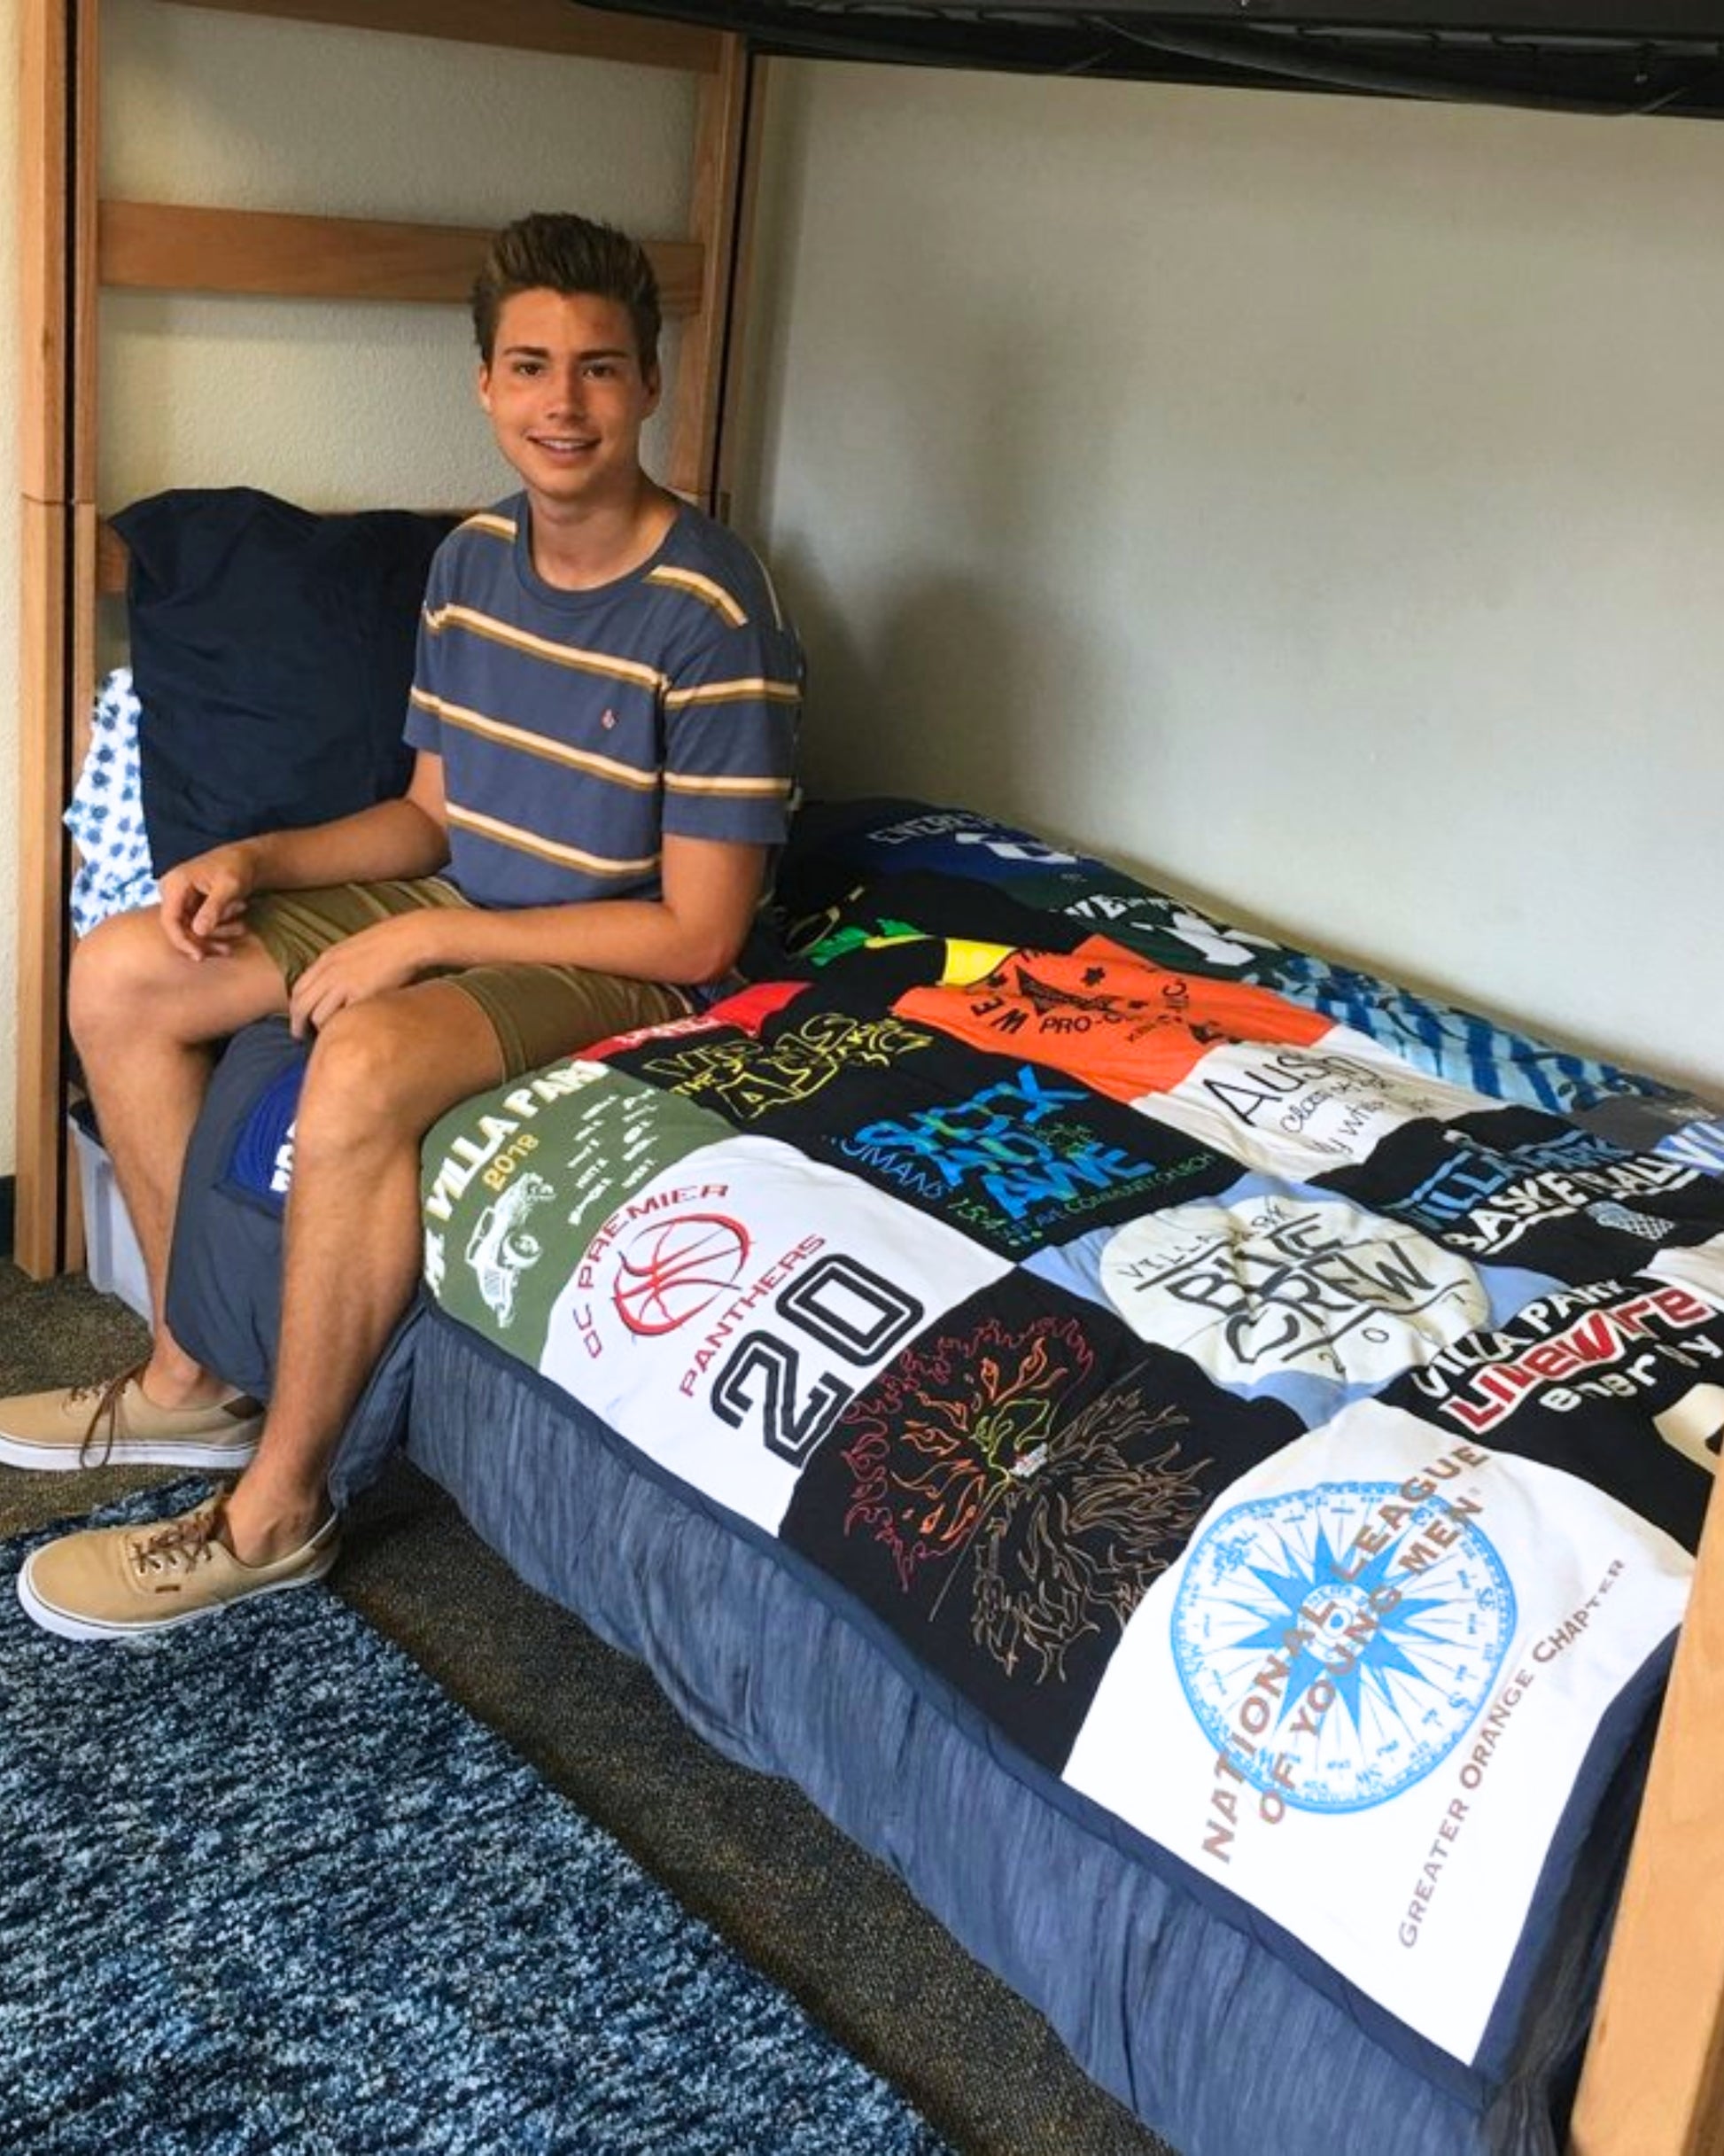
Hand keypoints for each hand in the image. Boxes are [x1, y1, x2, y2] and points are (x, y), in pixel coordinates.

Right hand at [157, 843, 259, 960]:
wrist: (244, 859)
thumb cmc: (238, 868)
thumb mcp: (230, 887)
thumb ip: (214, 907)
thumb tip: (198, 931)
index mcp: (175, 883)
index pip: (169, 920)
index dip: (182, 941)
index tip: (200, 956)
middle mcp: (170, 890)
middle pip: (178, 927)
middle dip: (203, 940)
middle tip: (229, 946)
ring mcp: (177, 898)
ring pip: (188, 929)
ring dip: (212, 937)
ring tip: (238, 933)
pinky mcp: (186, 904)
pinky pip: (194, 925)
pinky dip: (213, 932)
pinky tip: (233, 932)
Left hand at [288, 914, 442, 1037]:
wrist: (407, 939)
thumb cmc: (387, 942)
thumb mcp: (352, 948)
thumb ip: (338, 964)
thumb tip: (333, 982)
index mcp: (327, 960)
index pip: (298, 988)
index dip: (295, 1006)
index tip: (297, 1017)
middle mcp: (330, 973)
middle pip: (302, 1005)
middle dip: (297, 1024)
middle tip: (299, 1035)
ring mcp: (344, 985)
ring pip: (318, 1015)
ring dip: (319, 1028)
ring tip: (325, 1037)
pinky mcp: (360, 996)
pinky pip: (341, 1018)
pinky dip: (340, 1026)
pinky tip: (346, 1030)